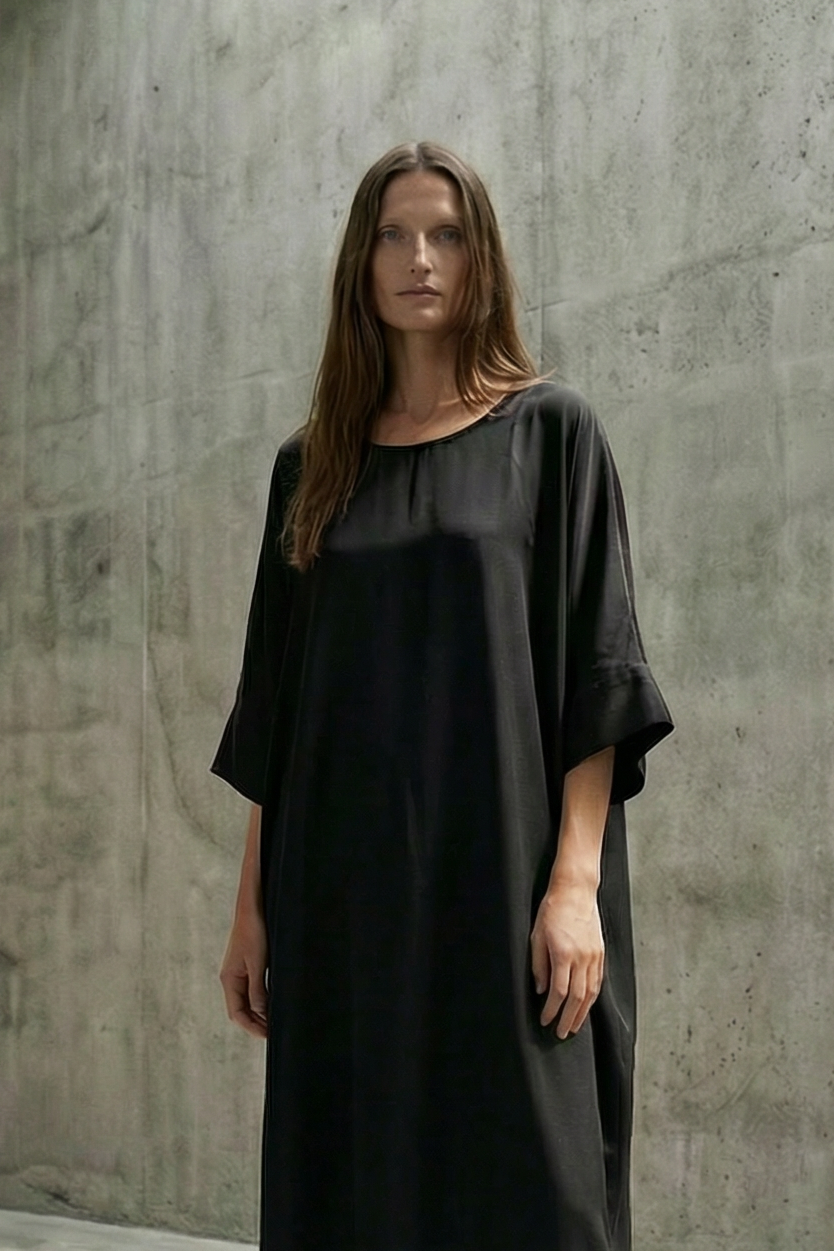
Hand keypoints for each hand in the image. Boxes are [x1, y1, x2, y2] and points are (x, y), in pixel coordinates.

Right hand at [219, 910, 268, 1039]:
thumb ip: (257, 989)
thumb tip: (260, 1012)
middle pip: (240, 1010)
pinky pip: (251, 990)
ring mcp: (238, 973)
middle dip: (255, 1023)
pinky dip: (261, 1000)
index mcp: (229, 980)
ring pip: (246, 1001)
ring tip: (274, 1023)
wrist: (252, 908)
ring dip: (259, 1013)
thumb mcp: (258, 963)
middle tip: (274, 1033)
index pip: (237, 1013)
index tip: (267, 1035)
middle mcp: (231, 979)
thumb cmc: (253, 933)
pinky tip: (272, 1003)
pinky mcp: (246, 966)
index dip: (251, 1027)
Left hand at [530, 879, 604, 1038]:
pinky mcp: (600, 953)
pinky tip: (585, 1006)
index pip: (559, 992)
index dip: (551, 1010)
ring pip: (590, 993)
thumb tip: (540, 990)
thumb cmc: (552, 910)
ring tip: (574, 1027)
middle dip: (568, 1019)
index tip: (545, 1020)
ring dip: (582, 1013)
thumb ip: (538, 965)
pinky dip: (592, 998)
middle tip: (561, 1033)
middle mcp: (582, 958)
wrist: (575, 891)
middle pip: (577, 998)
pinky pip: (597, 981)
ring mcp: (594, 956)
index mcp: (563, 954)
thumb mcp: (536, 936)